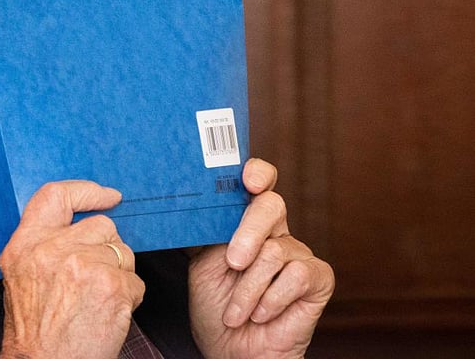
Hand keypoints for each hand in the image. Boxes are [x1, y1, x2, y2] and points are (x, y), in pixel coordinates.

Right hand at [0, 180, 144, 358]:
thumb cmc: (34, 331)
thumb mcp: (21, 276)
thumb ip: (43, 244)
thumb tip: (78, 223)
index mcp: (25, 244)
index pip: (55, 195)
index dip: (86, 191)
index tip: (108, 196)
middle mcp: (52, 249)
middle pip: (102, 226)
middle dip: (107, 249)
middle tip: (94, 278)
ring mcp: (83, 265)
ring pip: (123, 253)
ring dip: (119, 275)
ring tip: (97, 300)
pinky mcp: (110, 286)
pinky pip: (135, 281)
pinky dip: (128, 299)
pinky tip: (107, 314)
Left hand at [188, 158, 334, 358]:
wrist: (233, 352)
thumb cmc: (217, 308)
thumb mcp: (202, 265)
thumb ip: (209, 233)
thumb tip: (197, 204)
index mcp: (244, 221)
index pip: (258, 183)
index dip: (257, 173)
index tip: (248, 180)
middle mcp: (274, 231)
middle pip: (271, 205)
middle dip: (248, 232)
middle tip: (233, 262)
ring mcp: (297, 253)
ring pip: (274, 251)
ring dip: (248, 289)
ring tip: (237, 311)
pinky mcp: (317, 278)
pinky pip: (296, 274)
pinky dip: (271, 299)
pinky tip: (262, 314)